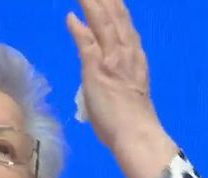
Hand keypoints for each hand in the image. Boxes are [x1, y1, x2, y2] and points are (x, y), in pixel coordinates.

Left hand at [66, 0, 178, 177]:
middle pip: (115, 17)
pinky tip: (71, 16)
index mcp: (134, 59)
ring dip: (93, 4)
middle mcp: (126, 53)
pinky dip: (79, 28)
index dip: (116, 8)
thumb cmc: (127, 122)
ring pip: (103, 23)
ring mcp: (112, 59)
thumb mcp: (122, 91)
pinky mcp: (98, 69)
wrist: (136, 134)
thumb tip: (93, 63)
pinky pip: (87, 43)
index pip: (124, 26)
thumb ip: (110, 74)